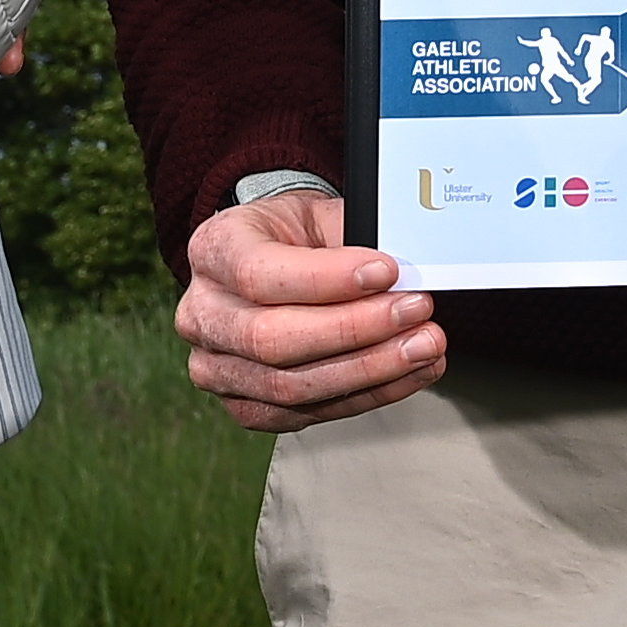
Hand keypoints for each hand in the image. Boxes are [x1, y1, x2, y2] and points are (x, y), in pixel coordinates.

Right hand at [177, 191, 445, 433]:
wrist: (274, 259)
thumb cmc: (298, 235)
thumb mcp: (319, 213)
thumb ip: (356, 239)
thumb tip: (408, 272)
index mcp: (213, 250)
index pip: (260, 275)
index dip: (328, 279)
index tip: (387, 271)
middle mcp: (202, 314)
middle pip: (271, 340)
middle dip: (356, 330)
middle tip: (416, 311)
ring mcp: (216, 368)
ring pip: (291, 386)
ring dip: (370, 370)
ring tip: (424, 347)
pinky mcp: (246, 406)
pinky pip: (306, 413)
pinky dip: (366, 396)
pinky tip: (407, 374)